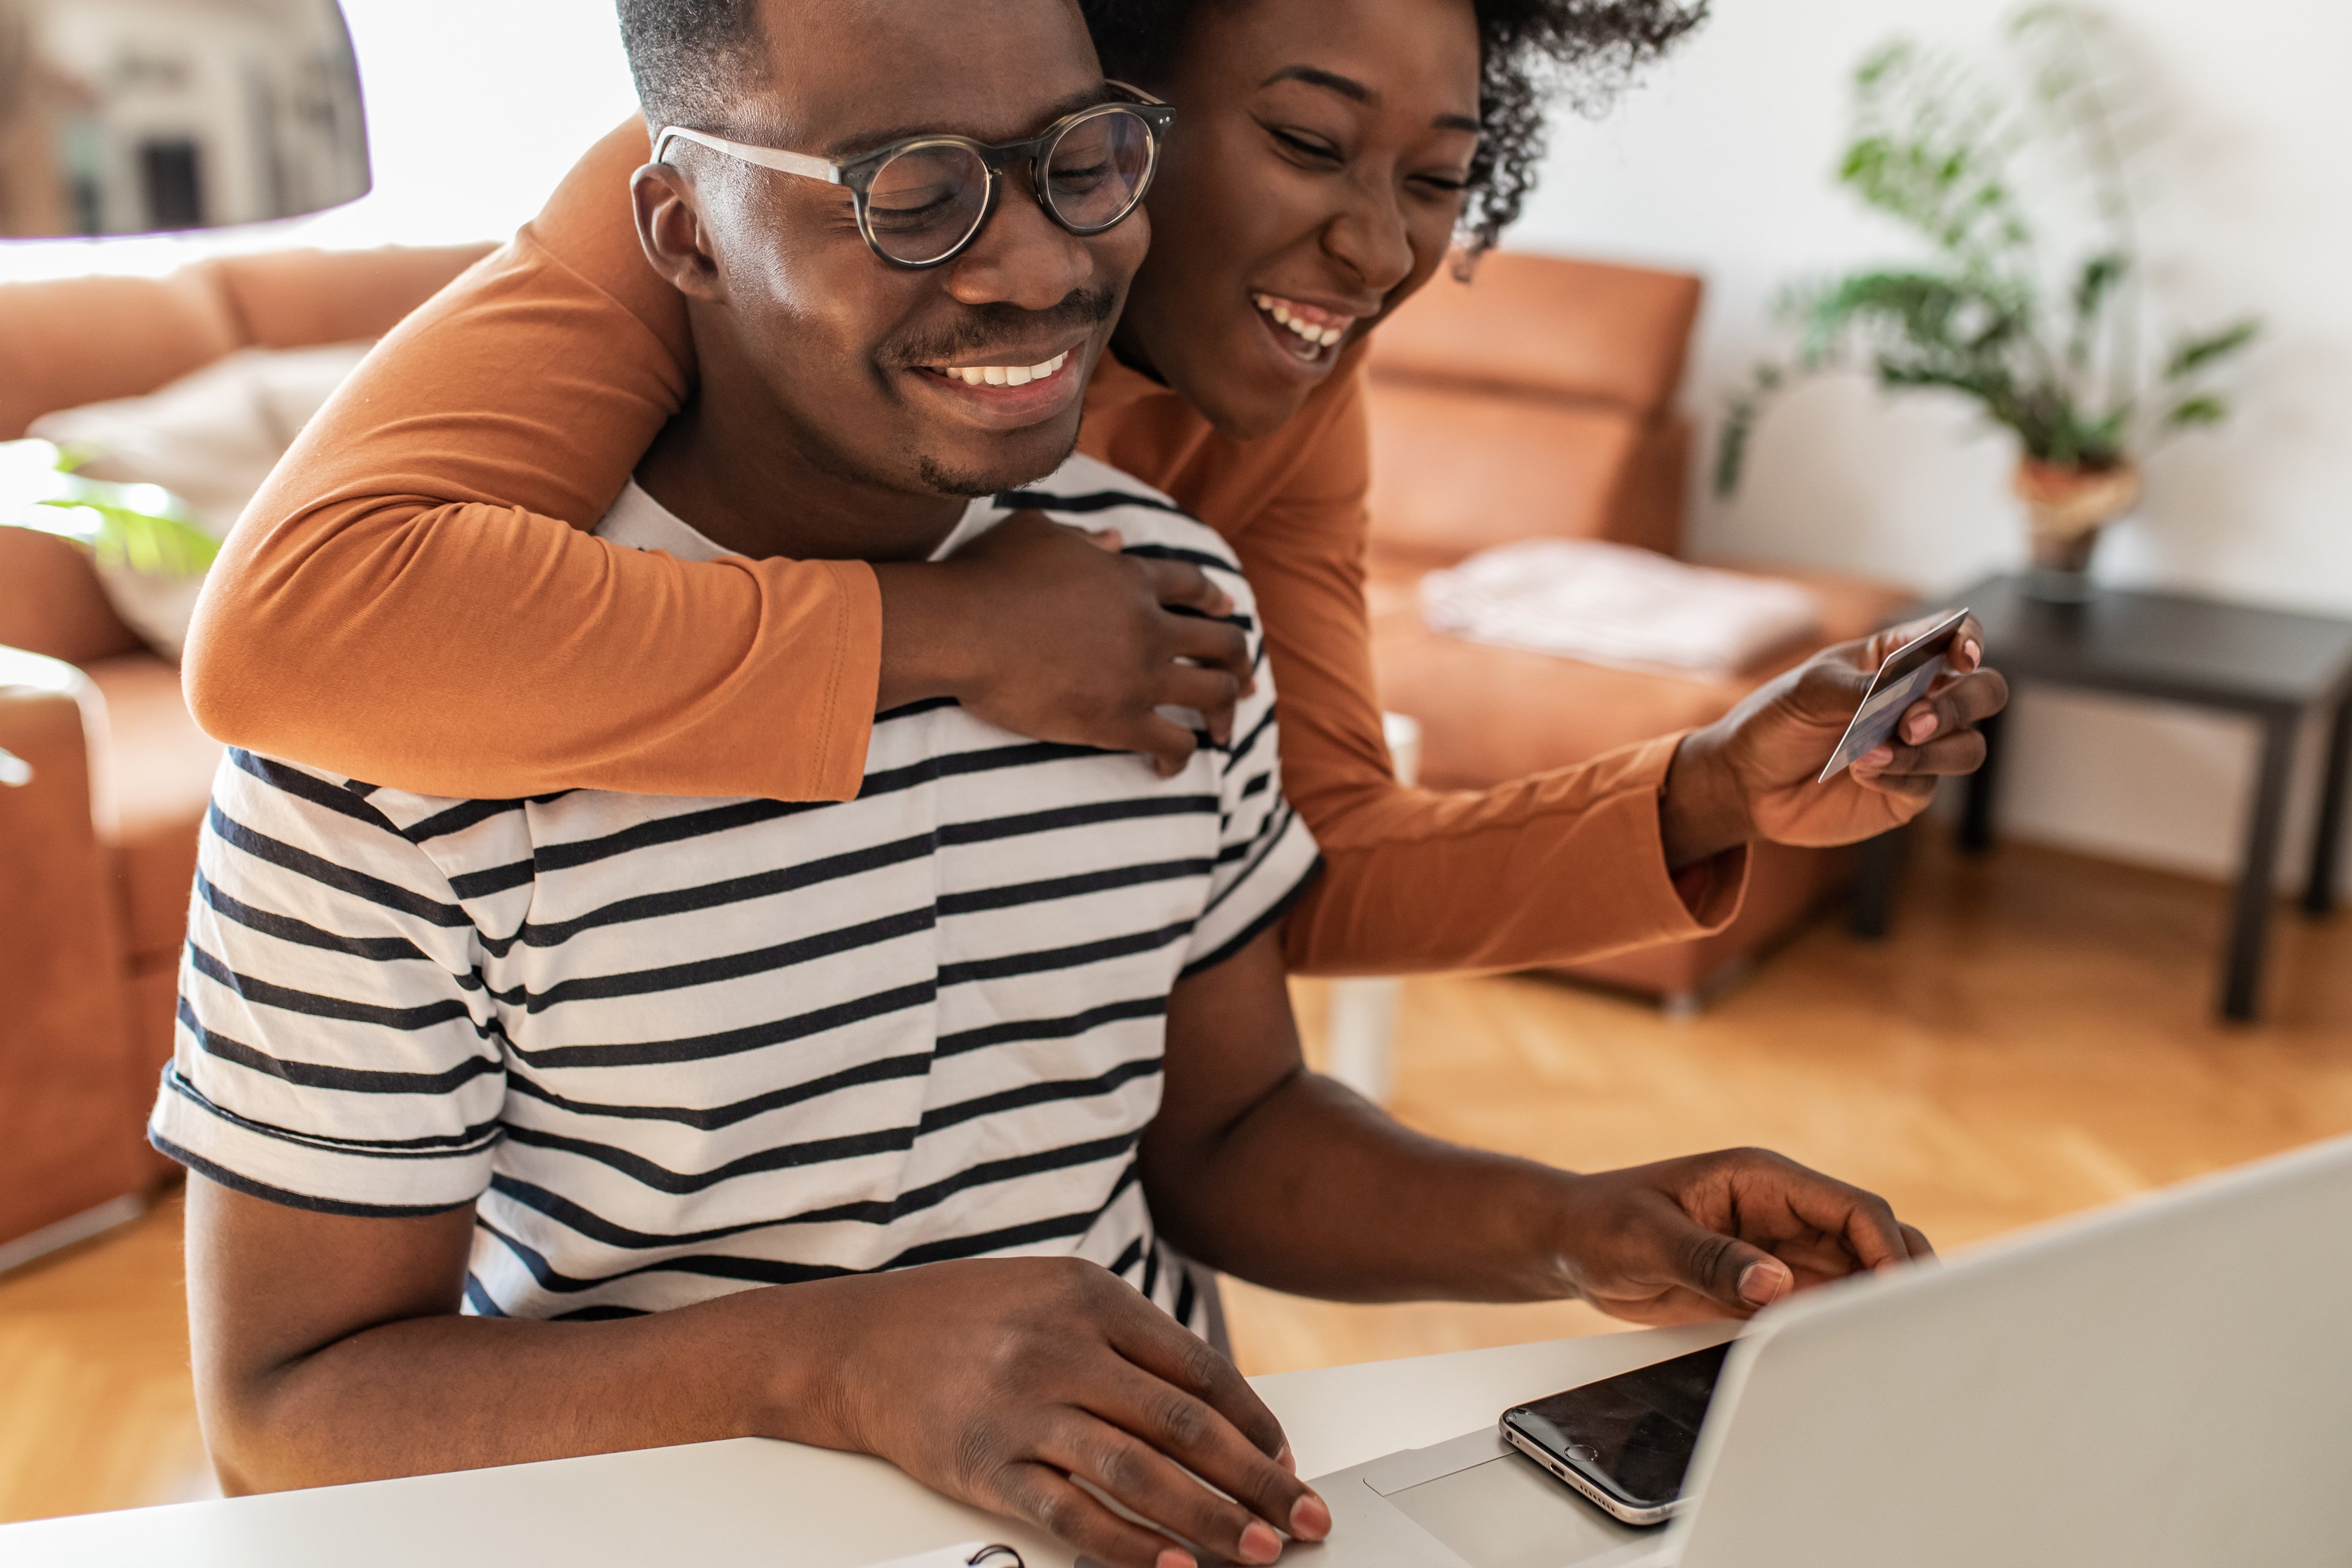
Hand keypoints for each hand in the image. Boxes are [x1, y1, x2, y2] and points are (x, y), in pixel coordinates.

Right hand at [810, 1258, 1330, 1567]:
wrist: (851, 1341)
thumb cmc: (961, 1319)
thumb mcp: (1051, 1295)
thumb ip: (1125, 1339)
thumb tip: (1213, 1405)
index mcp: (1089, 1297)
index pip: (1200, 1369)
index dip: (1255, 1423)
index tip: (1288, 1461)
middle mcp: (1061, 1347)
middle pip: (1185, 1423)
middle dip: (1257, 1478)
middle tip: (1303, 1515)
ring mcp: (1021, 1407)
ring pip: (1140, 1472)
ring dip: (1212, 1518)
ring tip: (1261, 1549)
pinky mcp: (983, 1464)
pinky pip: (1071, 1514)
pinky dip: (1128, 1547)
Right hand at [874, 513, 1252, 777]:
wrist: (960, 630)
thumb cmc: (984, 576)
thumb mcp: (1035, 534)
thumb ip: (1082, 538)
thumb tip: (1114, 537)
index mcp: (1130, 579)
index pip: (1193, 586)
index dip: (1216, 599)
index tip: (1227, 611)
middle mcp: (1148, 626)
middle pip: (1222, 644)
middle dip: (1240, 665)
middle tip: (1245, 684)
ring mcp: (1139, 675)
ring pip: (1214, 694)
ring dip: (1225, 714)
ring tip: (1222, 733)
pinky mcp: (1118, 721)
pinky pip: (1174, 743)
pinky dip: (1181, 756)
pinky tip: (1169, 766)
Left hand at [1552, 1149, 1932, 1324]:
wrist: (1569, 1244)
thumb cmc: (1600, 1223)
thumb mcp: (1646, 1237)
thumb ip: (1710, 1258)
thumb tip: (1775, 1283)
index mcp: (1761, 1180)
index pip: (1850, 1207)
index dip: (1885, 1246)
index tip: (1896, 1291)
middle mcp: (1780, 1212)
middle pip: (1869, 1241)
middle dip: (1899, 1276)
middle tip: (1915, 1327)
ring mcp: (1776, 1250)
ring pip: (1852, 1276)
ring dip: (1870, 1305)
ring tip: (1890, 1348)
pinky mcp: (1762, 1286)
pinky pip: (1816, 1305)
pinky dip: (1835, 1326)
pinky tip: (1845, 1354)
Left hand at [1662, 611, 2009, 862]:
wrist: (1746, 780)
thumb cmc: (1778, 719)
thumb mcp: (1811, 689)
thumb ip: (1865, 689)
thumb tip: (1910, 700)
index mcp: (1899, 658)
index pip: (1955, 637)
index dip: (1969, 642)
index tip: (1961, 657)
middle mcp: (1921, 699)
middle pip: (1984, 693)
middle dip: (1960, 705)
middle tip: (1912, 721)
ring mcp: (1919, 747)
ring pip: (1968, 746)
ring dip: (1929, 750)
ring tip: (1872, 753)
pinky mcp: (1908, 790)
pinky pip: (1928, 784)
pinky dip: (1898, 777)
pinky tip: (1861, 773)